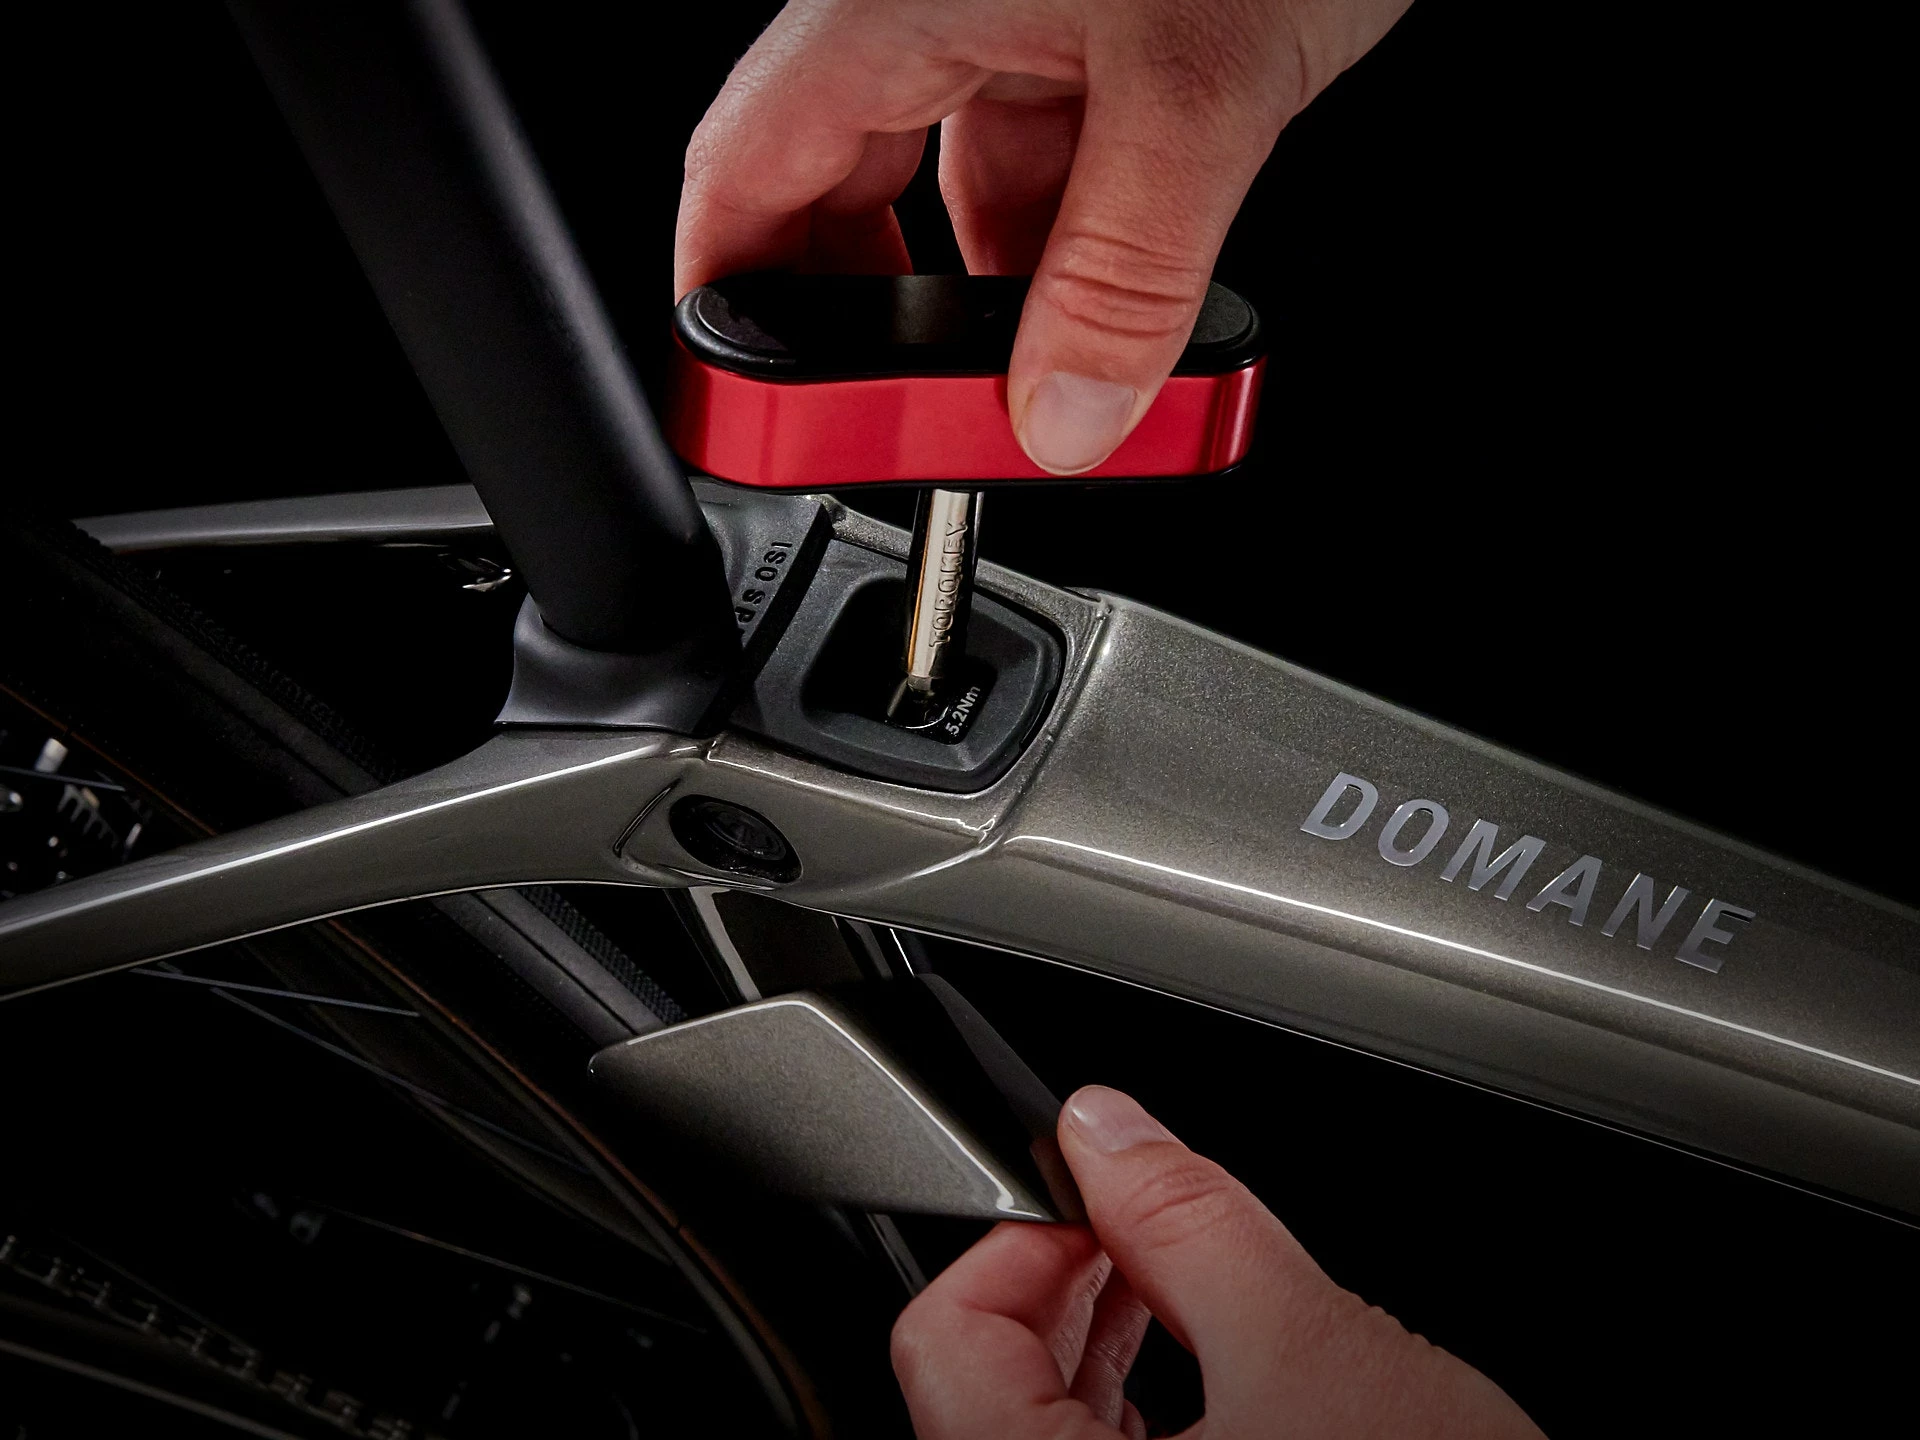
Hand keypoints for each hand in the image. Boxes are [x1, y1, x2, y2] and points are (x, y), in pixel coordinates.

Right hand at [675, 0, 1411, 473]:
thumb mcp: (1200, 89)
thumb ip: (1126, 274)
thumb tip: (1064, 418)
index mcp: (890, 3)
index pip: (743, 172)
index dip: (723, 302)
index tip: (749, 409)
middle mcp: (934, 9)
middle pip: (842, 196)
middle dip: (869, 326)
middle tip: (905, 421)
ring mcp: (1020, 18)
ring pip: (959, 191)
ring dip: (991, 302)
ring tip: (1040, 381)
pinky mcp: (1102, 34)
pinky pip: (1046, 165)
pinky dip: (1067, 250)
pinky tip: (1112, 307)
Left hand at [891, 1086, 1545, 1437]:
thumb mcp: (1312, 1350)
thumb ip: (1192, 1222)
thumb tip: (1111, 1129)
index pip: (942, 1339)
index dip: (1020, 1241)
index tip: (1095, 1200)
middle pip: (982, 1383)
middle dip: (1066, 1282)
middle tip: (1140, 1224)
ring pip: (1039, 1431)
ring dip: (1101, 1342)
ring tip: (1176, 1279)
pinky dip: (1136, 1412)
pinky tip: (1207, 1368)